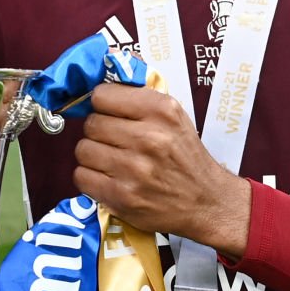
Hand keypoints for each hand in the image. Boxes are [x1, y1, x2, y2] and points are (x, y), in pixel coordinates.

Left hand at [72, 82, 250, 257]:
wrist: (207, 203)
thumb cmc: (186, 157)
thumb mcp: (175, 118)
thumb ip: (140, 100)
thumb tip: (98, 87)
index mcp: (162, 111)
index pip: (102, 95)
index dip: (102, 106)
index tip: (109, 114)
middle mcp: (148, 137)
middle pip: (91, 123)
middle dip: (98, 132)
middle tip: (114, 142)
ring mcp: (133, 169)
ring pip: (83, 149)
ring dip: (92, 156)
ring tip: (111, 162)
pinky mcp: (122, 196)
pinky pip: (82, 177)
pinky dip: (90, 178)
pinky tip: (107, 180)